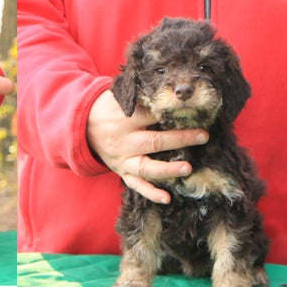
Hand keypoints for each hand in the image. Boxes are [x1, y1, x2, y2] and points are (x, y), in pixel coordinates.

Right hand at [87, 90, 207, 203]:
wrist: (83, 127)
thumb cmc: (109, 109)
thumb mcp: (120, 96)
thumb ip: (141, 93)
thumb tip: (171, 88)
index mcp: (124, 119)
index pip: (151, 115)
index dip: (171, 113)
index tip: (193, 110)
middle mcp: (124, 141)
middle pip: (154, 141)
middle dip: (180, 139)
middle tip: (203, 136)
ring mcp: (123, 159)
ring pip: (146, 167)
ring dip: (168, 169)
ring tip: (188, 168)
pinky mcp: (122, 172)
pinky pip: (136, 185)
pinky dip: (150, 193)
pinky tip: (167, 198)